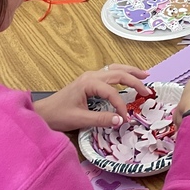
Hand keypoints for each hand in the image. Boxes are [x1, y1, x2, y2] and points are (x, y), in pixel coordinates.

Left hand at [32, 64, 149, 131]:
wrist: (42, 112)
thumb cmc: (58, 115)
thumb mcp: (79, 120)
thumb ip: (100, 119)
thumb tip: (120, 120)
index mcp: (89, 83)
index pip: (112, 92)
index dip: (121, 105)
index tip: (126, 118)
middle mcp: (91, 76)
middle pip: (118, 73)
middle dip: (135, 80)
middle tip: (147, 91)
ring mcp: (90, 76)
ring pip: (115, 69)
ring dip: (130, 72)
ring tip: (145, 75)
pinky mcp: (89, 80)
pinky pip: (110, 72)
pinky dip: (122, 73)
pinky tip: (128, 76)